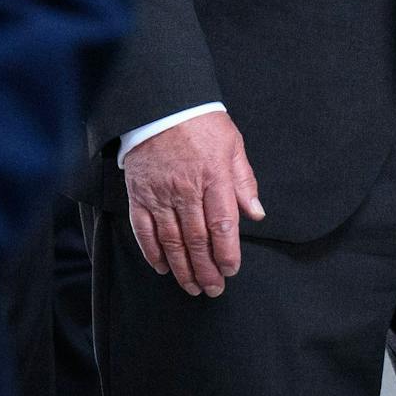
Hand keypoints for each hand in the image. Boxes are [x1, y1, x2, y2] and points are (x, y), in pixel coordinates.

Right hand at [122, 111, 264, 296]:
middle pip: (197, 239)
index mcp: (214, 176)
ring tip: (192, 287)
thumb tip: (256, 213)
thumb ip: (244, 182)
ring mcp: (159, 194)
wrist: (162, 105)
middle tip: (213, 289)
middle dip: (206, 270)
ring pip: (172, 241)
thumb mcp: (233, 144)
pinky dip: (153, 253)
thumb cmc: (202, 123)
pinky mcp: (139, 195)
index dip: (227, 252)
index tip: (231, 270)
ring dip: (183, 269)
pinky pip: (145, 231)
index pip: (222, 223)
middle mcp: (186, 189)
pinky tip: (164, 268)